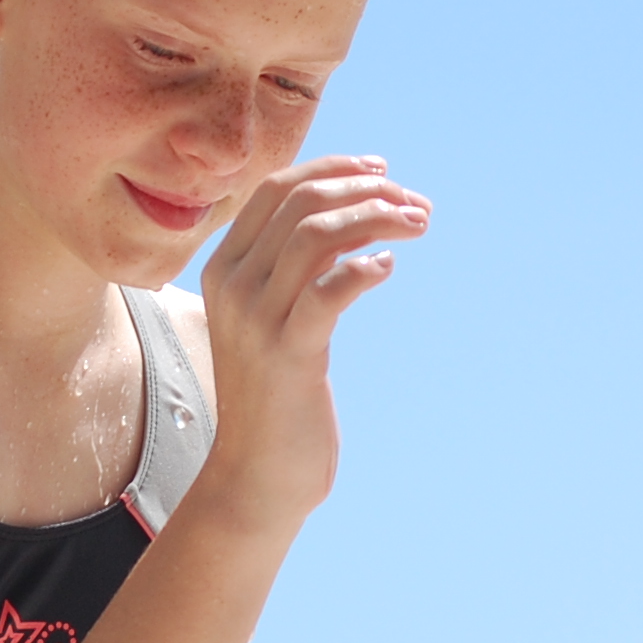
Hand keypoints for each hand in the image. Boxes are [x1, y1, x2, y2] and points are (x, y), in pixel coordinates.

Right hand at [193, 154, 429, 529]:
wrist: (255, 475)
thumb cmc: (275, 394)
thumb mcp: (277, 318)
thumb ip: (301, 268)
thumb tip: (357, 219)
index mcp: (223, 266)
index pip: (275, 188)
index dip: (332, 168)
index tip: (381, 170)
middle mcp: (233, 283)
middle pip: (301, 201)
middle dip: (366, 190)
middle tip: (415, 203)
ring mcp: (256, 318)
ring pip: (317, 233)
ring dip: (376, 218)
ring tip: (419, 224)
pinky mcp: (288, 353)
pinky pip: (330, 290)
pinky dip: (365, 268)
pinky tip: (389, 267)